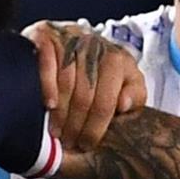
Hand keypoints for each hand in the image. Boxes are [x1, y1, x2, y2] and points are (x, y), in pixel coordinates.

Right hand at [26, 22, 145, 151]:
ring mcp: (69, 37)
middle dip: (76, 124)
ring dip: (60, 113)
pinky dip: (47, 86)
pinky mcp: (45, 34)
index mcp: (118, 59)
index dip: (96, 127)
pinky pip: (47, 63)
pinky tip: (49, 104)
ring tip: (56, 132)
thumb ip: (133, 95)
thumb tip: (123, 104)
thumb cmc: (98, 70)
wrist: (66, 39)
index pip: (107, 100)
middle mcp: (95, 45)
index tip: (87, 144)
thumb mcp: (124, 82)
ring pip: (66, 82)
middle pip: (85, 94)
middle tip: (69, 143)